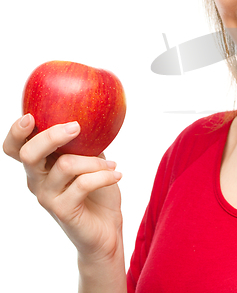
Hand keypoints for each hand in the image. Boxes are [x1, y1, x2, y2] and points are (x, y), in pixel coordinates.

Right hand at [3, 114, 123, 261]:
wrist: (106, 228)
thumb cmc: (97, 189)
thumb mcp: (91, 158)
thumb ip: (86, 140)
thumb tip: (94, 112)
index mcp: (41, 164)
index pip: (15, 147)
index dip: (16, 131)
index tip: (31, 116)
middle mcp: (37, 180)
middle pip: (29, 154)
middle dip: (51, 136)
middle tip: (76, 127)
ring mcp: (48, 197)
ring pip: (65, 165)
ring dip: (95, 161)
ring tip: (112, 165)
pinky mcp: (63, 210)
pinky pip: (83, 184)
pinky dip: (104, 175)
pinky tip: (116, 174)